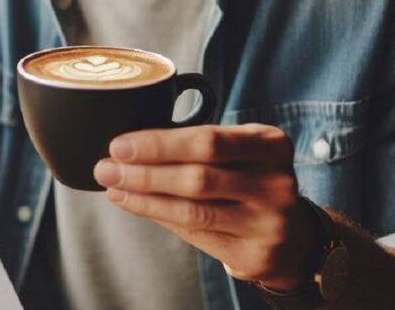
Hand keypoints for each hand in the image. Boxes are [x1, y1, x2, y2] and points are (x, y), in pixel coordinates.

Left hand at [93, 123, 319, 290]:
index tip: (119, 145)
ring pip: (192, 210)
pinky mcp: (256, 254)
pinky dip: (157, 215)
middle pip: (198, 177)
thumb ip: (196, 144)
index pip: (208, 140)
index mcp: (271, 144)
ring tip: (113, 186)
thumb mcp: (237, 150)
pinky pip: (194, 233)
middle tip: (105, 167)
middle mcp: (277, 183)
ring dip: (144, 197)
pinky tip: (133, 203)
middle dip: (144, 172)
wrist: (290, 234)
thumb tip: (129, 145)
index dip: (159, 144)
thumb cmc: (247, 178)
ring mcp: (270, 222)